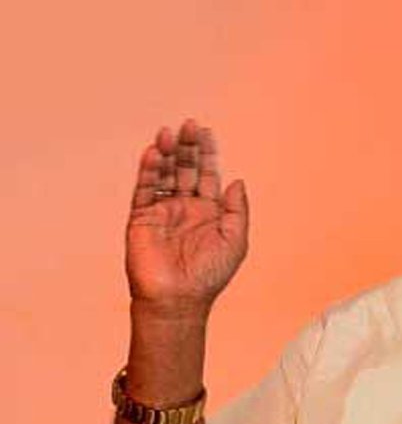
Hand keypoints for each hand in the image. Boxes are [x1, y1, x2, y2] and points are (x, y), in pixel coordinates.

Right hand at [127, 119, 247, 318]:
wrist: (178, 299)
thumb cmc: (210, 274)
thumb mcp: (235, 240)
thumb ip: (237, 209)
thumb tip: (238, 179)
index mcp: (209, 211)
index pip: (207, 174)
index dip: (207, 153)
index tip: (206, 131)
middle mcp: (185, 207)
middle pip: (185, 169)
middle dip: (187, 147)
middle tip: (189, 124)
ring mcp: (162, 211)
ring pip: (163, 174)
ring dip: (165, 153)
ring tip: (168, 133)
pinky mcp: (141, 218)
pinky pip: (143, 189)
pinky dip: (147, 171)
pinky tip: (153, 153)